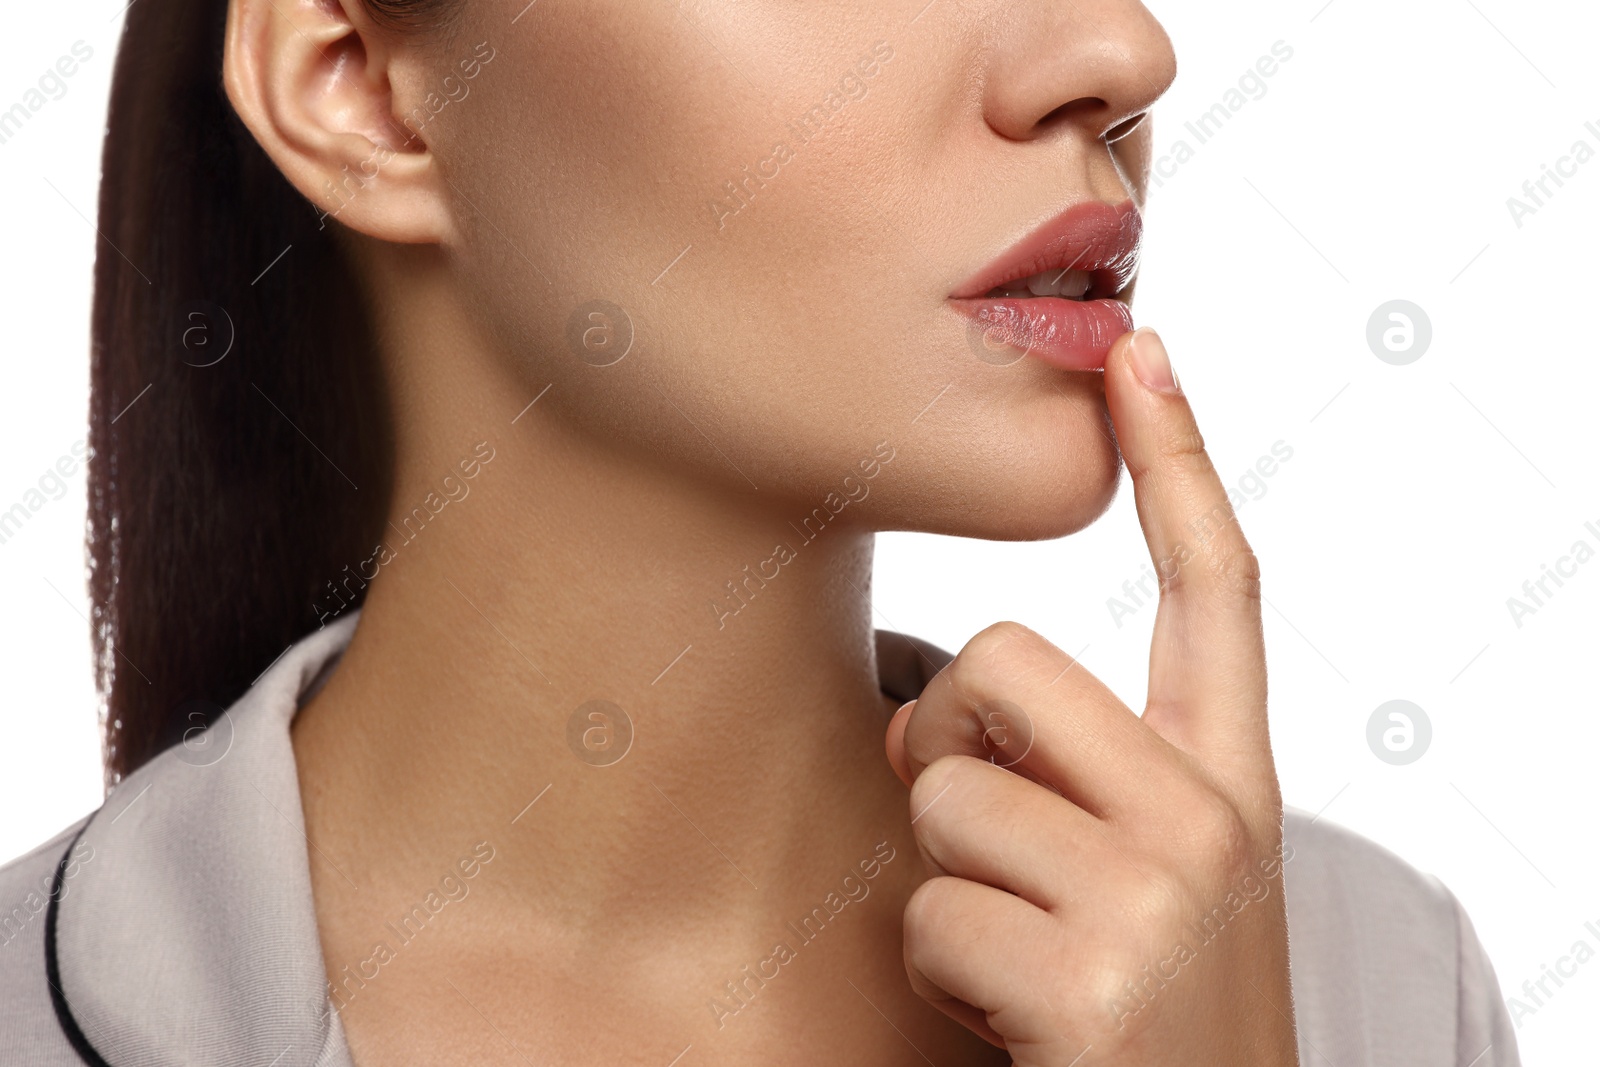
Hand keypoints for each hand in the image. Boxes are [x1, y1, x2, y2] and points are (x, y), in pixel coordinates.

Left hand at [884, 328, 1298, 1064]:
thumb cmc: (1144, 1005)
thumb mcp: (1145, 876)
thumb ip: (1070, 774)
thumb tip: (910, 726)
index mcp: (1232, 783)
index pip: (1216, 589)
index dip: (1180, 461)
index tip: (1143, 353)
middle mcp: (1213, 823)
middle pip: (1004, 658)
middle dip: (945, 733)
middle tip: (977, 826)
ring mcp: (1158, 901)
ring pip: (944, 796)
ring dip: (946, 882)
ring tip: (1019, 950)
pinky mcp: (1090, 984)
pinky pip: (930, 912)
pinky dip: (941, 968)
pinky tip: (1011, 1017)